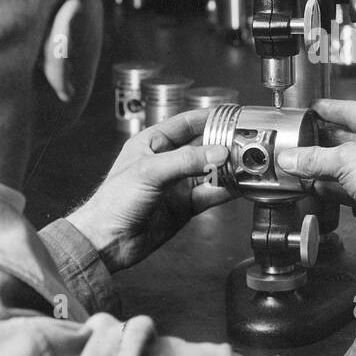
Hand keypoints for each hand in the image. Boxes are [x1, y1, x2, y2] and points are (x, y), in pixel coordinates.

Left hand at [66, 110, 232, 272]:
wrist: (108, 241)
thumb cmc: (113, 202)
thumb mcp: (150, 171)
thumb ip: (186, 160)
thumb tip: (217, 152)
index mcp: (153, 143)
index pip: (187, 123)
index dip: (210, 117)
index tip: (232, 114)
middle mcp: (167, 161)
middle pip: (204, 147)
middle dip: (225, 144)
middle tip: (246, 142)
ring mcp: (178, 184)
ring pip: (211, 171)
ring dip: (228, 168)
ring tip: (248, 164)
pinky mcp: (185, 205)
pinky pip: (211, 194)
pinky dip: (226, 190)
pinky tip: (238, 186)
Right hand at [276, 98, 355, 240]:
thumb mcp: (346, 159)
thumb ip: (315, 157)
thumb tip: (293, 157)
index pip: (355, 110)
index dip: (333, 108)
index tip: (317, 108)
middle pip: (351, 138)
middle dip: (327, 140)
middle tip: (307, 138)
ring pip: (351, 165)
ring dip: (328, 166)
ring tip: (307, 165)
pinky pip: (353, 187)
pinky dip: (335, 187)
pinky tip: (321, 189)